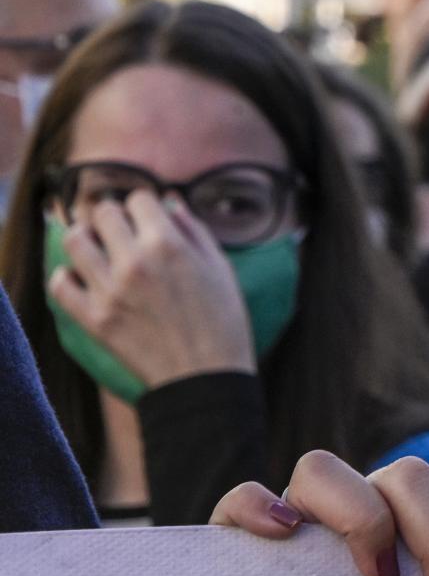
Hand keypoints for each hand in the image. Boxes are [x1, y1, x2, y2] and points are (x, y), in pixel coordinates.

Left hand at [48, 191, 255, 387]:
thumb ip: (194, 230)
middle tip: (123, 232)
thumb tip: (169, 203)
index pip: (139, 199)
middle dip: (114, 217)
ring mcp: (109, 290)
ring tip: (99, 249)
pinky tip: (85, 279)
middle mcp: (134, 261)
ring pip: (75, 240)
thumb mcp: (220, 267)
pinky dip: (67, 276)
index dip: (146, 206)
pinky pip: (59, 284)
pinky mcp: (93, 318)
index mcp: (169, 244)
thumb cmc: (222, 321)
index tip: (149, 219)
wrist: (205, 376)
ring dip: (86, 238)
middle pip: (103, 213)